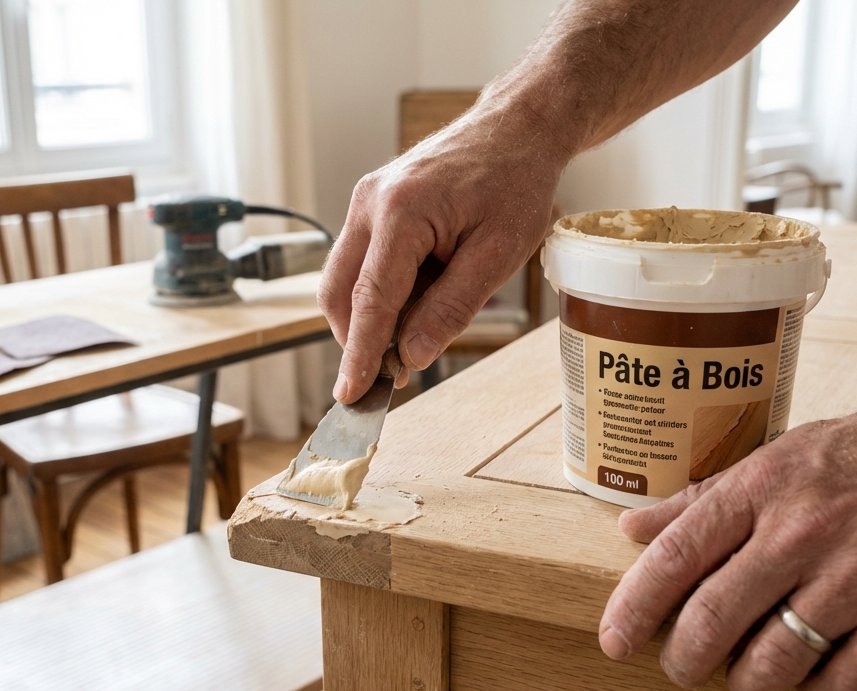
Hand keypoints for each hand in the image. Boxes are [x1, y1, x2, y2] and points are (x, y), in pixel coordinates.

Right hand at [319, 108, 565, 402]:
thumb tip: (410, 356)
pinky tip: (419, 300)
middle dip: (358, 340)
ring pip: (344, 280)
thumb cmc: (516, 182)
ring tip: (418, 332)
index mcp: (402, 211)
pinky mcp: (371, 206)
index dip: (359, 353)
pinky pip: (361, 262)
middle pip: (340, 293)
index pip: (370, 299)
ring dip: (370, 318)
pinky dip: (381, 293)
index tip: (350, 395)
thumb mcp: (498, 254)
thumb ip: (451, 308)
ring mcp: (366, 201)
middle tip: (393, 376)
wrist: (516, 129)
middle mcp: (370, 202)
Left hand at [597, 395, 856, 690]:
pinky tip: (813, 679)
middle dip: (684, 661)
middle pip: (713, 619)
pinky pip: (845, 683)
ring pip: (774, 662)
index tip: (614, 641)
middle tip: (682, 670)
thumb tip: (632, 527)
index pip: (676, 556)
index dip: (634, 606)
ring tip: (748, 678)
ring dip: (748, 684)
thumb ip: (704, 497)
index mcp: (762, 487)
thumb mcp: (779, 455)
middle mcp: (803, 530)